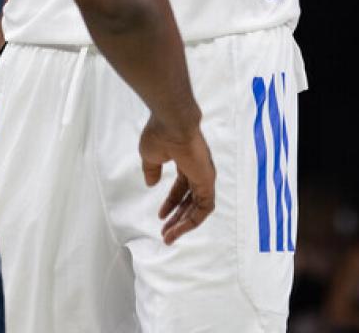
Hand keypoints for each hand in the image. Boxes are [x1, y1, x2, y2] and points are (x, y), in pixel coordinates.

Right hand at [139, 111, 215, 244]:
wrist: (172, 123)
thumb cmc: (160, 134)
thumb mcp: (150, 156)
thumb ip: (152, 171)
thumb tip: (151, 183)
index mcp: (186, 161)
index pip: (182, 188)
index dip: (171, 203)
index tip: (161, 216)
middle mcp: (198, 170)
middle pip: (190, 200)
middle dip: (178, 218)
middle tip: (166, 232)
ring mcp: (204, 176)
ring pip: (198, 207)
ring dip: (184, 223)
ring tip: (169, 236)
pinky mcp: (207, 181)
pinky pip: (204, 207)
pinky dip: (193, 220)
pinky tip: (178, 228)